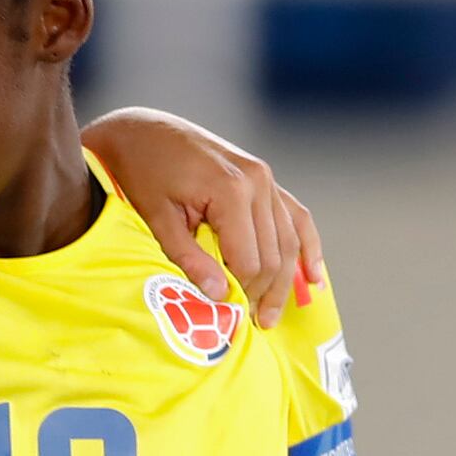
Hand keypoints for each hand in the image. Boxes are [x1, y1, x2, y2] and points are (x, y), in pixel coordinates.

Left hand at [82, 107, 323, 326]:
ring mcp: (265, 177)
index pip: (250, 260)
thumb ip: (189, 258)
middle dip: (266, 292)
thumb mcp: (157, 218)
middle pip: (274, 253)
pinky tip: (313, 277)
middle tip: (257, 325)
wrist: (141, 130)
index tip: (235, 318)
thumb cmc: (142, 173)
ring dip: (286, 279)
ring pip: (288, 239)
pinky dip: (306, 246)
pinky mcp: (264, 177)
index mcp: (231, 190)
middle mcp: (257, 181)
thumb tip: (220, 296)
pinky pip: (294, 215)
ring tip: (275, 313)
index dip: (244, 293)